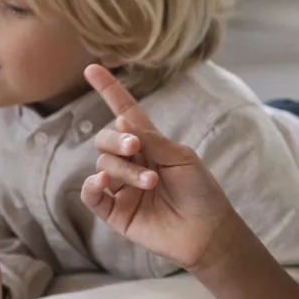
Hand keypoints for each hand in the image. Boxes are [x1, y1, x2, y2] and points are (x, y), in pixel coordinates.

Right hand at [80, 65, 242, 270]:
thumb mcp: (181, 156)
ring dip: (125, 169)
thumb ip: (152, 139)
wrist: (207, 230)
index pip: (123, 112)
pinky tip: (105, 181)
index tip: (92, 68)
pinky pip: (91, 194)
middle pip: (105, 139)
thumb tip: (121, 123)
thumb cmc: (201, 191)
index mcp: (149, 144)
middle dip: (117, 140)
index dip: (109, 90)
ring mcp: (121, 188)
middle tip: (136, 148)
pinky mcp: (115, 212)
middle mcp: (130, 162)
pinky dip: (93, 184)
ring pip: (103, 165)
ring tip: (150, 182)